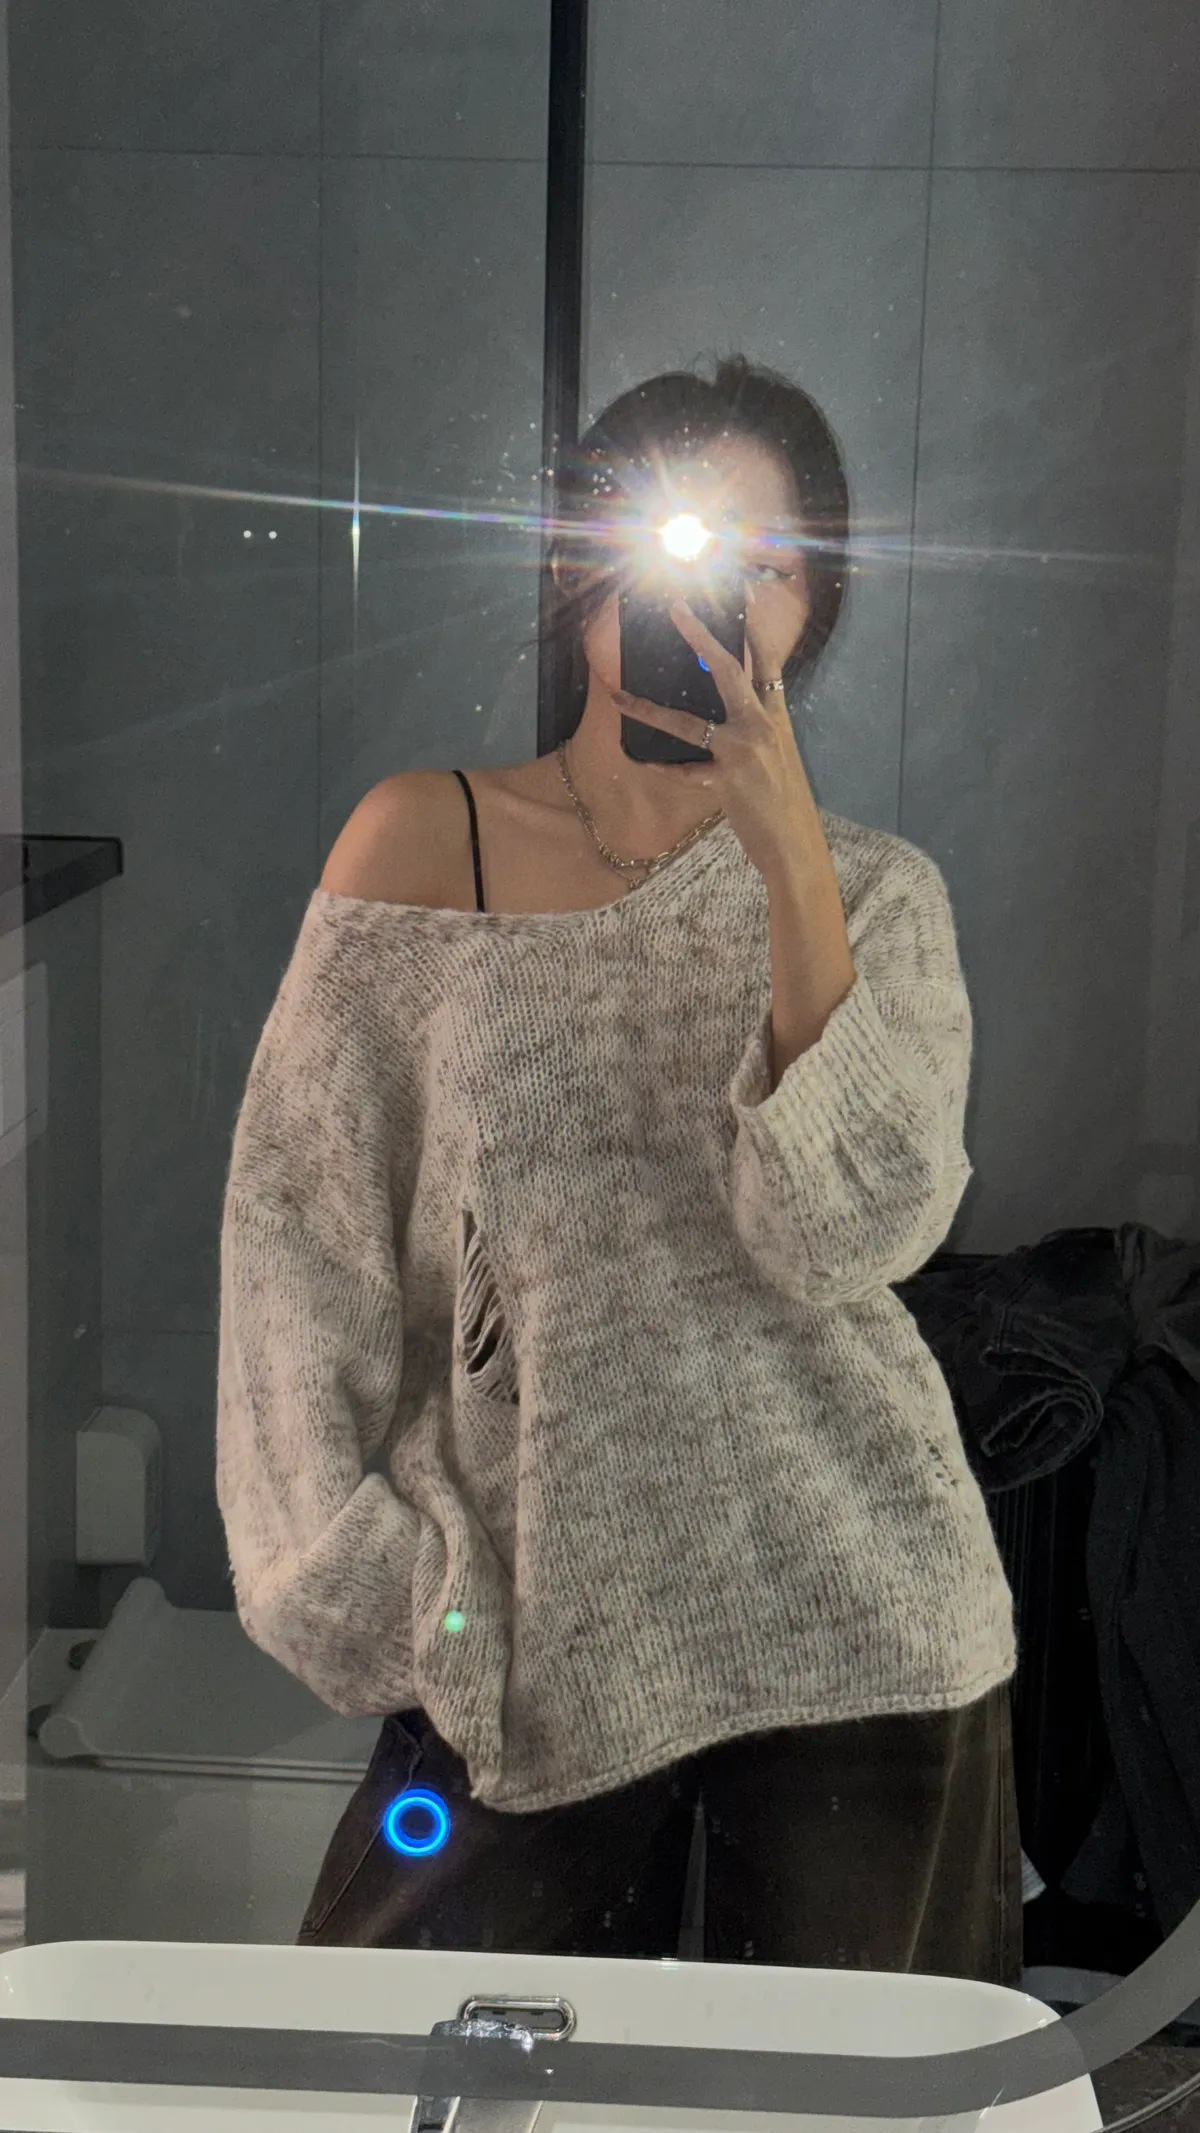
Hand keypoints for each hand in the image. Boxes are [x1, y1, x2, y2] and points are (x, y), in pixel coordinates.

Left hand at [614, 595, 821, 885]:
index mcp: (776, 717)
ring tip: (619, 696)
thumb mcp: (778, 755)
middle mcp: (762, 726)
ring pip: (688, 722)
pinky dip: (662, 768)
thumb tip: (722, 709)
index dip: (752, 625)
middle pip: (727, 671)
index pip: (766, 661)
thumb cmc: (784, 803)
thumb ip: (755, 727)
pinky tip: (642, 761)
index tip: (740, 590)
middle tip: (676, 607)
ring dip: (648, 709)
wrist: (796, 846)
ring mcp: (744, 753)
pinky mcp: (728, 782)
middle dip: (699, 635)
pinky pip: (684, 771)